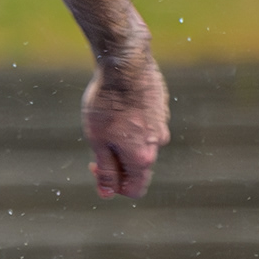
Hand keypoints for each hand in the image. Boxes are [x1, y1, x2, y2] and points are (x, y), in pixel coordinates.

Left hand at [81, 43, 167, 197]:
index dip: (114, 188)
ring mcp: (163, 124)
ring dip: (122, 143)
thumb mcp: (98, 142)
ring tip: (105, 122)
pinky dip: (131, 125)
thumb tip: (107, 193)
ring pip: (141, 145)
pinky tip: (117, 109)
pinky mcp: (161, 108)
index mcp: (143, 157)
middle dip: (116, 164)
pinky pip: (145, 126)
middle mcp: (159, 143)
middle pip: (138, 168)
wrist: (126, 65)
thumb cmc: (107, 104)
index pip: (135, 188)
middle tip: (95, 146)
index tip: (96, 169)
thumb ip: (105, 169)